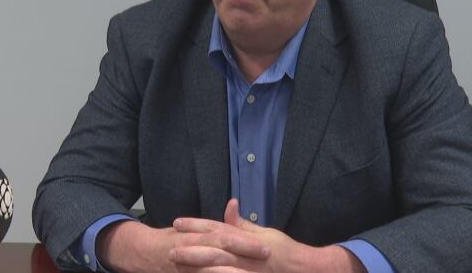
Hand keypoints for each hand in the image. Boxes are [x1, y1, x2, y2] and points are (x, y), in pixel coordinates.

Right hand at [96, 216, 268, 272]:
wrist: (141, 252)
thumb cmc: (171, 240)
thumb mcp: (191, 228)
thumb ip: (214, 222)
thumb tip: (234, 205)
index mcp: (196, 235)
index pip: (224, 236)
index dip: (245, 241)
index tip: (266, 246)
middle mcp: (191, 248)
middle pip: (220, 251)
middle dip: (243, 255)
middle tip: (265, 258)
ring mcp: (186, 265)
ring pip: (210, 269)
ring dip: (230, 271)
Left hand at [168, 199, 365, 272]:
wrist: (302, 269)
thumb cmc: (283, 251)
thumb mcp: (263, 233)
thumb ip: (242, 223)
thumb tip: (229, 204)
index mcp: (244, 238)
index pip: (217, 228)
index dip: (196, 225)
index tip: (177, 222)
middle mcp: (243, 253)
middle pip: (212, 248)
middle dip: (190, 246)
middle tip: (169, 247)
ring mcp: (244, 269)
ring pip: (216, 265)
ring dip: (195, 264)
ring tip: (176, 263)